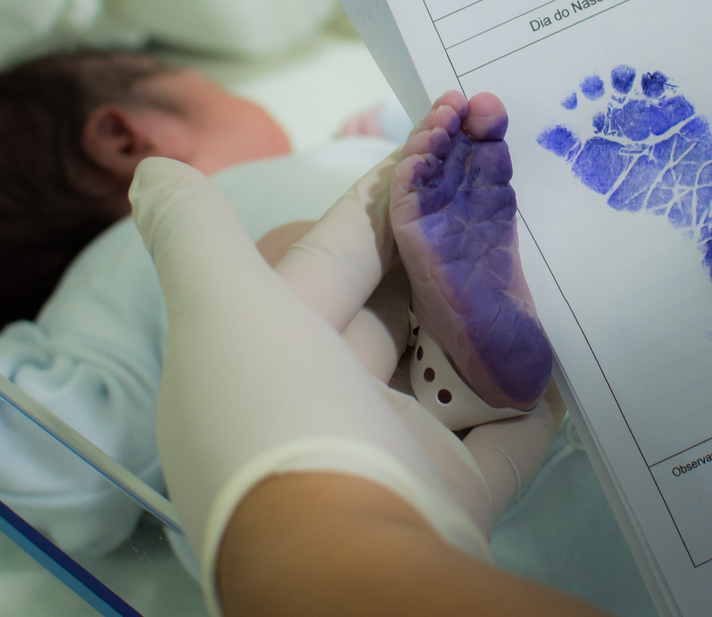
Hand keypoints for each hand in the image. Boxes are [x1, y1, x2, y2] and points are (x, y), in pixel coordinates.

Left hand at [129, 154, 561, 608]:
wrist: (346, 567)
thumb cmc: (279, 418)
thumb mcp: (220, 309)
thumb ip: (191, 234)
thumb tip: (151, 170)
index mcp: (264, 355)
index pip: (329, 259)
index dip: (380, 199)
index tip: (438, 144)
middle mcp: (318, 403)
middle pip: (395, 308)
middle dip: (444, 253)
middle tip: (503, 192)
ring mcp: (386, 454)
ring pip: (447, 367)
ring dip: (488, 319)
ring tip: (539, 253)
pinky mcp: (449, 497)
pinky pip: (502, 437)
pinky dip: (529, 399)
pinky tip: (560, 352)